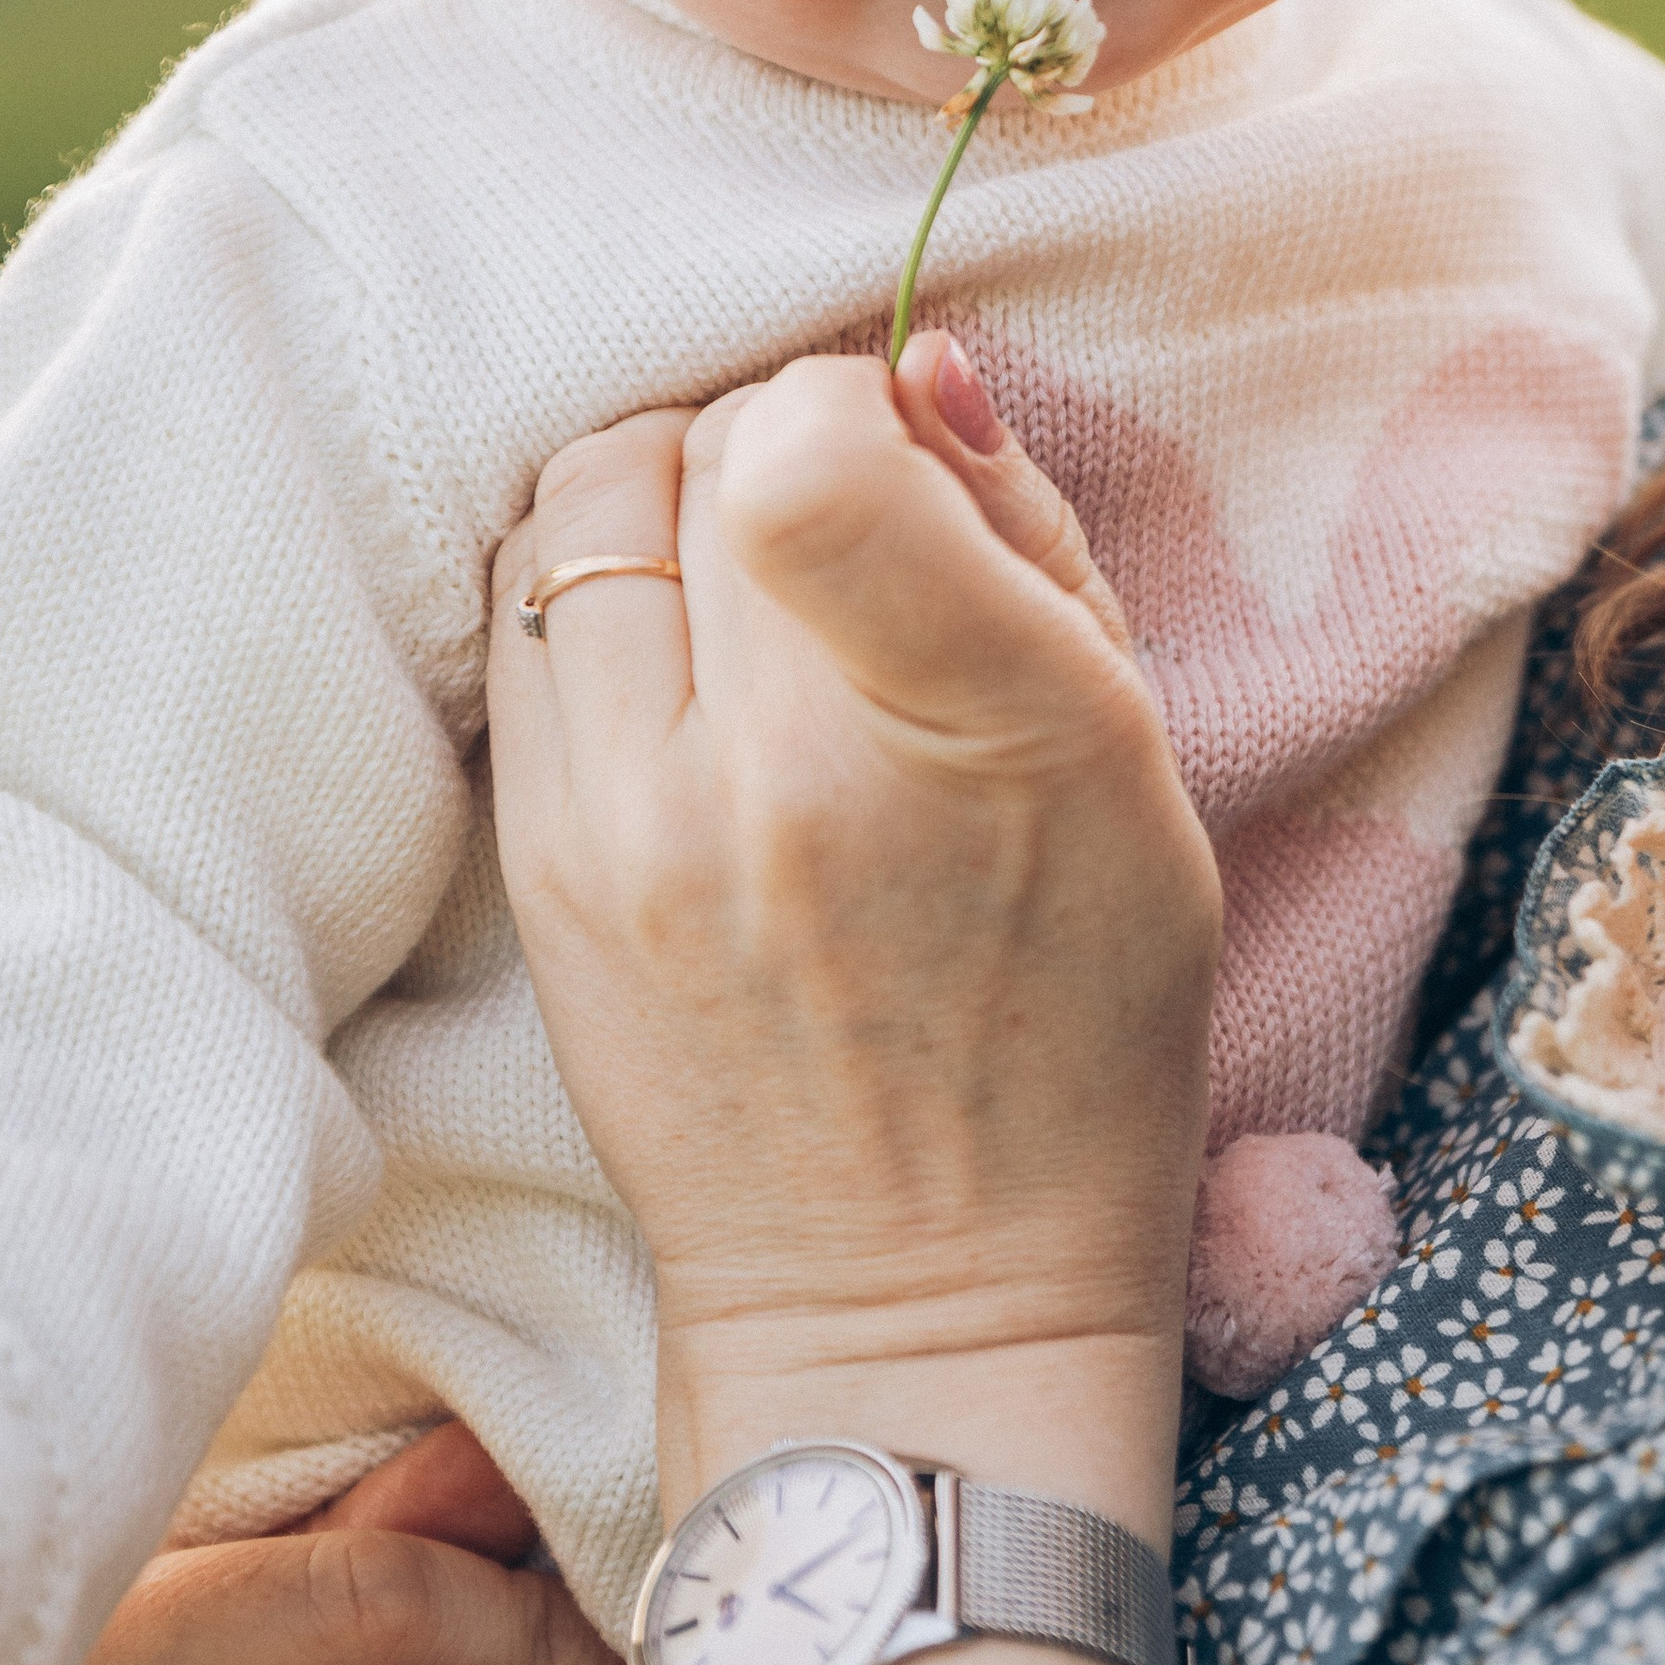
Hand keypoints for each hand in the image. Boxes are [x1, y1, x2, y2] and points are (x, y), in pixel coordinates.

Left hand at [488, 335, 1221, 1534]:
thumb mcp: (1140, 768)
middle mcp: (783, 775)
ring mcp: (635, 828)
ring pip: (584, 508)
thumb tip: (914, 365)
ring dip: (666, 496)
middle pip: (707, 450)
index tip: (897, 464)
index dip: (848, 407)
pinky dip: (593, 588)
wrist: (915, 1299)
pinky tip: (670, 655)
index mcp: (981, 733)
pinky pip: (524, 616)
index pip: (811, 451)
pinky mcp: (542, 870)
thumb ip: (1029, 539)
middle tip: (839, 536)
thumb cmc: (1071, 1026)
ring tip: (741, 583)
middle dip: (776, 445)